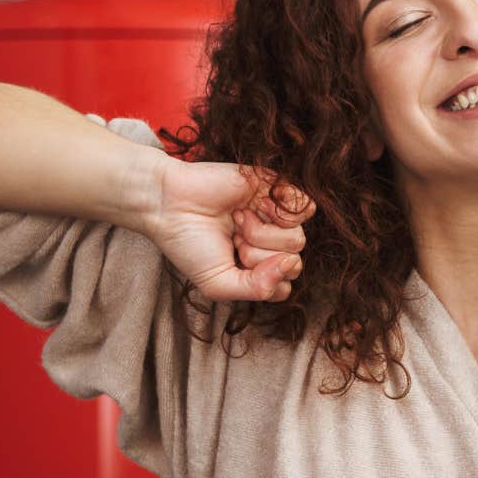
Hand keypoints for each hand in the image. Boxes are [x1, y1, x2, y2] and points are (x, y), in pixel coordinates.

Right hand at [146, 157, 314, 301]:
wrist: (170, 203)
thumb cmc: (190, 244)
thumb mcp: (219, 284)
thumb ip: (258, 289)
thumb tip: (290, 264)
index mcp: (257, 267)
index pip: (284, 285)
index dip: (262, 280)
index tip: (234, 264)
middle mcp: (269, 244)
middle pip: (294, 264)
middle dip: (259, 257)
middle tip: (234, 240)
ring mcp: (275, 217)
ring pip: (298, 239)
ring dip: (263, 234)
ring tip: (239, 220)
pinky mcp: (276, 189)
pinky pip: (306, 206)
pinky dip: (281, 211)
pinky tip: (256, 206)